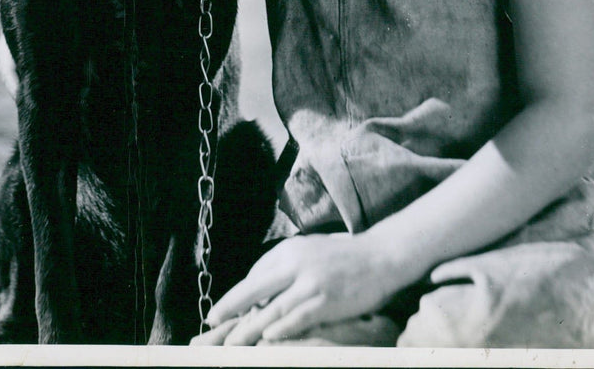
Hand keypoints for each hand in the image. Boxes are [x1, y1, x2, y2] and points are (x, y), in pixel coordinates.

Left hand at [197, 231, 407, 344]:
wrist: (380, 256)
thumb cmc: (344, 256)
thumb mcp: (310, 251)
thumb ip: (287, 266)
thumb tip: (263, 285)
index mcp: (290, 250)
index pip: (256, 274)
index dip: (238, 295)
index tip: (225, 311)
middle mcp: (296, 263)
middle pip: (255, 288)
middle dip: (231, 307)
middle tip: (212, 321)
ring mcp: (310, 282)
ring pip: (272, 308)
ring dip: (250, 328)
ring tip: (233, 342)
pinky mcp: (326, 299)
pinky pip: (298, 318)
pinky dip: (281, 329)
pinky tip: (267, 339)